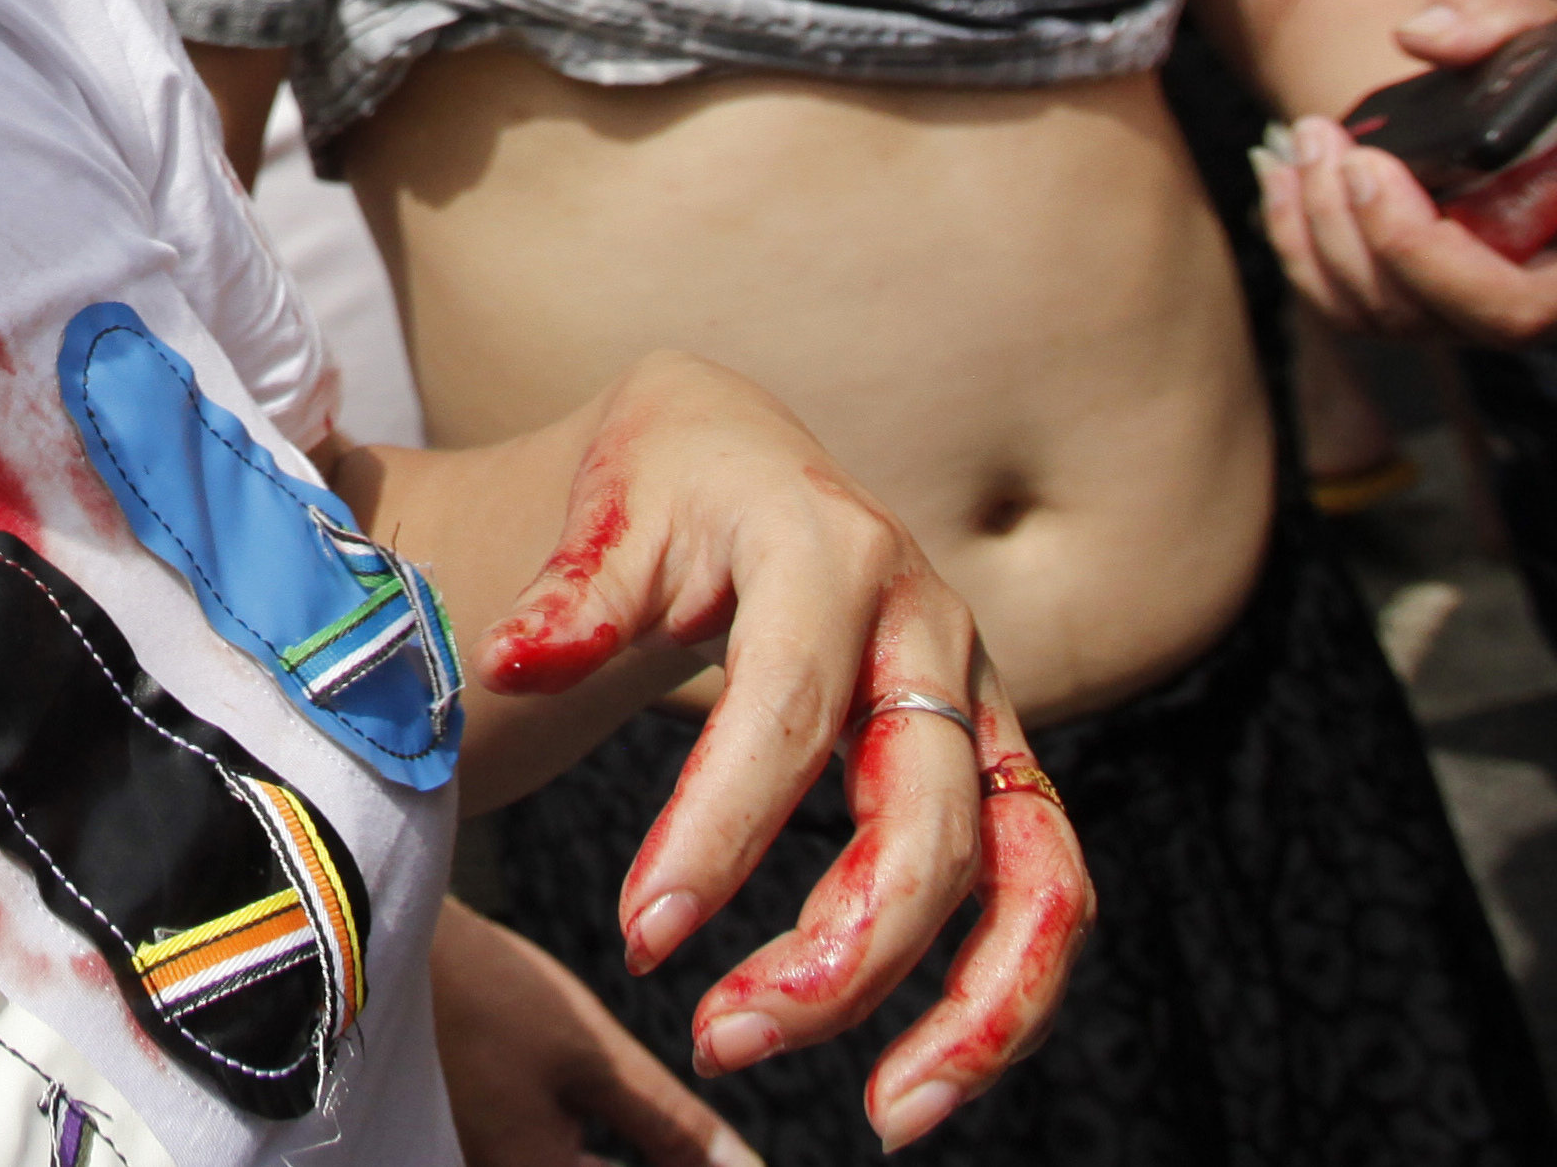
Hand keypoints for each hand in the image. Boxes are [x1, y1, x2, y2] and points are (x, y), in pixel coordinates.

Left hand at [471, 357, 1082, 1149]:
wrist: (744, 455)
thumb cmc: (670, 481)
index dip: (720, 829)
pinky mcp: (995, 764)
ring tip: (884, 1114)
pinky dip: (1001, 999)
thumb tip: (516, 661)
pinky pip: (1040, 896)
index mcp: (829, 548)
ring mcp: (978, 702)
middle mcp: (930, 628)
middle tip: (719, 1036)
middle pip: (925, 818)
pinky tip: (914, 1082)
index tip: (643, 937)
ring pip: (1032, 877)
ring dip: (969, 1010)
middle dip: (837, 953)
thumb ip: (575, 585)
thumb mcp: (614, 493)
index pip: (789, 705)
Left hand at [1255, 0, 1556, 343]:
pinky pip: (1351, 310)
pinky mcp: (1424, 314)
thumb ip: (1494, 12)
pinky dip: (1302, 245)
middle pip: (1502, 310)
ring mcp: (1496, 309)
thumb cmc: (1545, 84)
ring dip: (1337, 232)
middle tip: (1358, 159)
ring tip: (1314, 141)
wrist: (1498, 126)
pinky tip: (1287, 177)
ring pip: (1408, 317)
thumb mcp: (1538, 26)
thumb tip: (1426, 37)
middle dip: (1409, 244)